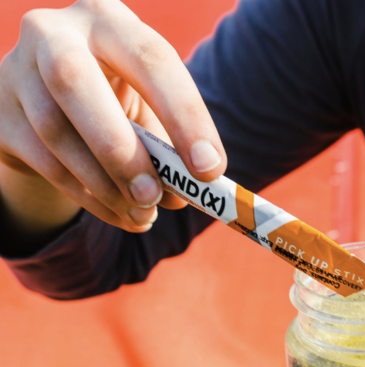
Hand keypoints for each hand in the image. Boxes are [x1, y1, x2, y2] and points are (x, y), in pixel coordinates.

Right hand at [0, 0, 225, 235]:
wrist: (50, 103)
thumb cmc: (116, 103)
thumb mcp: (147, 112)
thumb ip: (167, 149)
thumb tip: (182, 198)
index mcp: (108, 20)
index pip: (151, 58)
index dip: (185, 115)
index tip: (210, 169)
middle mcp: (53, 32)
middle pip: (74, 81)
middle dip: (121, 149)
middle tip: (156, 197)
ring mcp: (16, 71)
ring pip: (55, 131)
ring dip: (106, 185)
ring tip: (145, 216)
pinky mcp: (2, 116)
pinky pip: (46, 164)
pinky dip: (90, 199)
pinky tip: (121, 215)